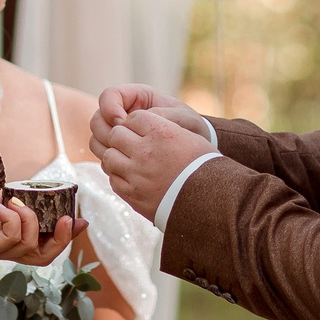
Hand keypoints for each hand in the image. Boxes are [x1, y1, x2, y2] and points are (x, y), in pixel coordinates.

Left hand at [0, 188, 83, 265]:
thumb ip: (1, 200)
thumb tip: (19, 191)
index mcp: (5, 238)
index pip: (43, 244)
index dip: (65, 236)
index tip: (82, 219)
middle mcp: (3, 249)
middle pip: (45, 256)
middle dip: (63, 239)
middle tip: (69, 218)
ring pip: (30, 247)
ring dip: (30, 220)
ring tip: (15, 202)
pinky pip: (10, 239)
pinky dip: (12, 220)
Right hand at [90, 85, 206, 159]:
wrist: (194, 150)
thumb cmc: (191, 127)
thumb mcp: (184, 118)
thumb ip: (163, 116)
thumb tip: (140, 118)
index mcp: (137, 97)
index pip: (109, 96)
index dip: (110, 108)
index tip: (123, 123)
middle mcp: (123, 114)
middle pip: (97, 118)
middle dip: (105, 131)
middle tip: (121, 144)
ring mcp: (119, 134)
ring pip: (96, 137)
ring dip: (105, 147)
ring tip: (124, 156)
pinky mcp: (120, 151)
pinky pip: (103, 155)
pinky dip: (109, 160)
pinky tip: (126, 167)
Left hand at [95, 107, 209, 220]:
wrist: (210, 202)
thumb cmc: (204, 166)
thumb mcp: (191, 137)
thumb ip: (166, 126)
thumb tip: (146, 122)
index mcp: (162, 133)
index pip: (134, 117)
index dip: (136, 121)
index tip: (141, 128)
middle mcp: (146, 152)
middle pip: (116, 134)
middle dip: (122, 136)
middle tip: (131, 142)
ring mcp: (136, 174)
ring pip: (109, 156)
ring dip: (116, 155)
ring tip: (128, 159)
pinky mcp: (132, 194)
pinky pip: (112, 178)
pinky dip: (118, 175)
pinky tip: (130, 176)